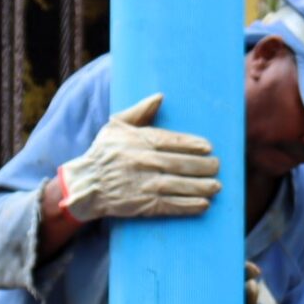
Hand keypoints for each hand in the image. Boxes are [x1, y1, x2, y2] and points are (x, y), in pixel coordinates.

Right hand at [55, 93, 219, 221]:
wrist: (86, 184)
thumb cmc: (104, 153)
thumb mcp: (116, 126)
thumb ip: (140, 111)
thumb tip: (160, 97)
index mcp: (139, 141)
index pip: (172, 141)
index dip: (192, 144)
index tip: (208, 147)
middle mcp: (144, 162)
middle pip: (180, 163)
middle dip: (202, 166)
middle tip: (217, 166)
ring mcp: (144, 185)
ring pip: (178, 185)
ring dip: (200, 186)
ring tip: (216, 186)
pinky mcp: (143, 205)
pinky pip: (170, 205)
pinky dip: (188, 205)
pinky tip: (203, 204)